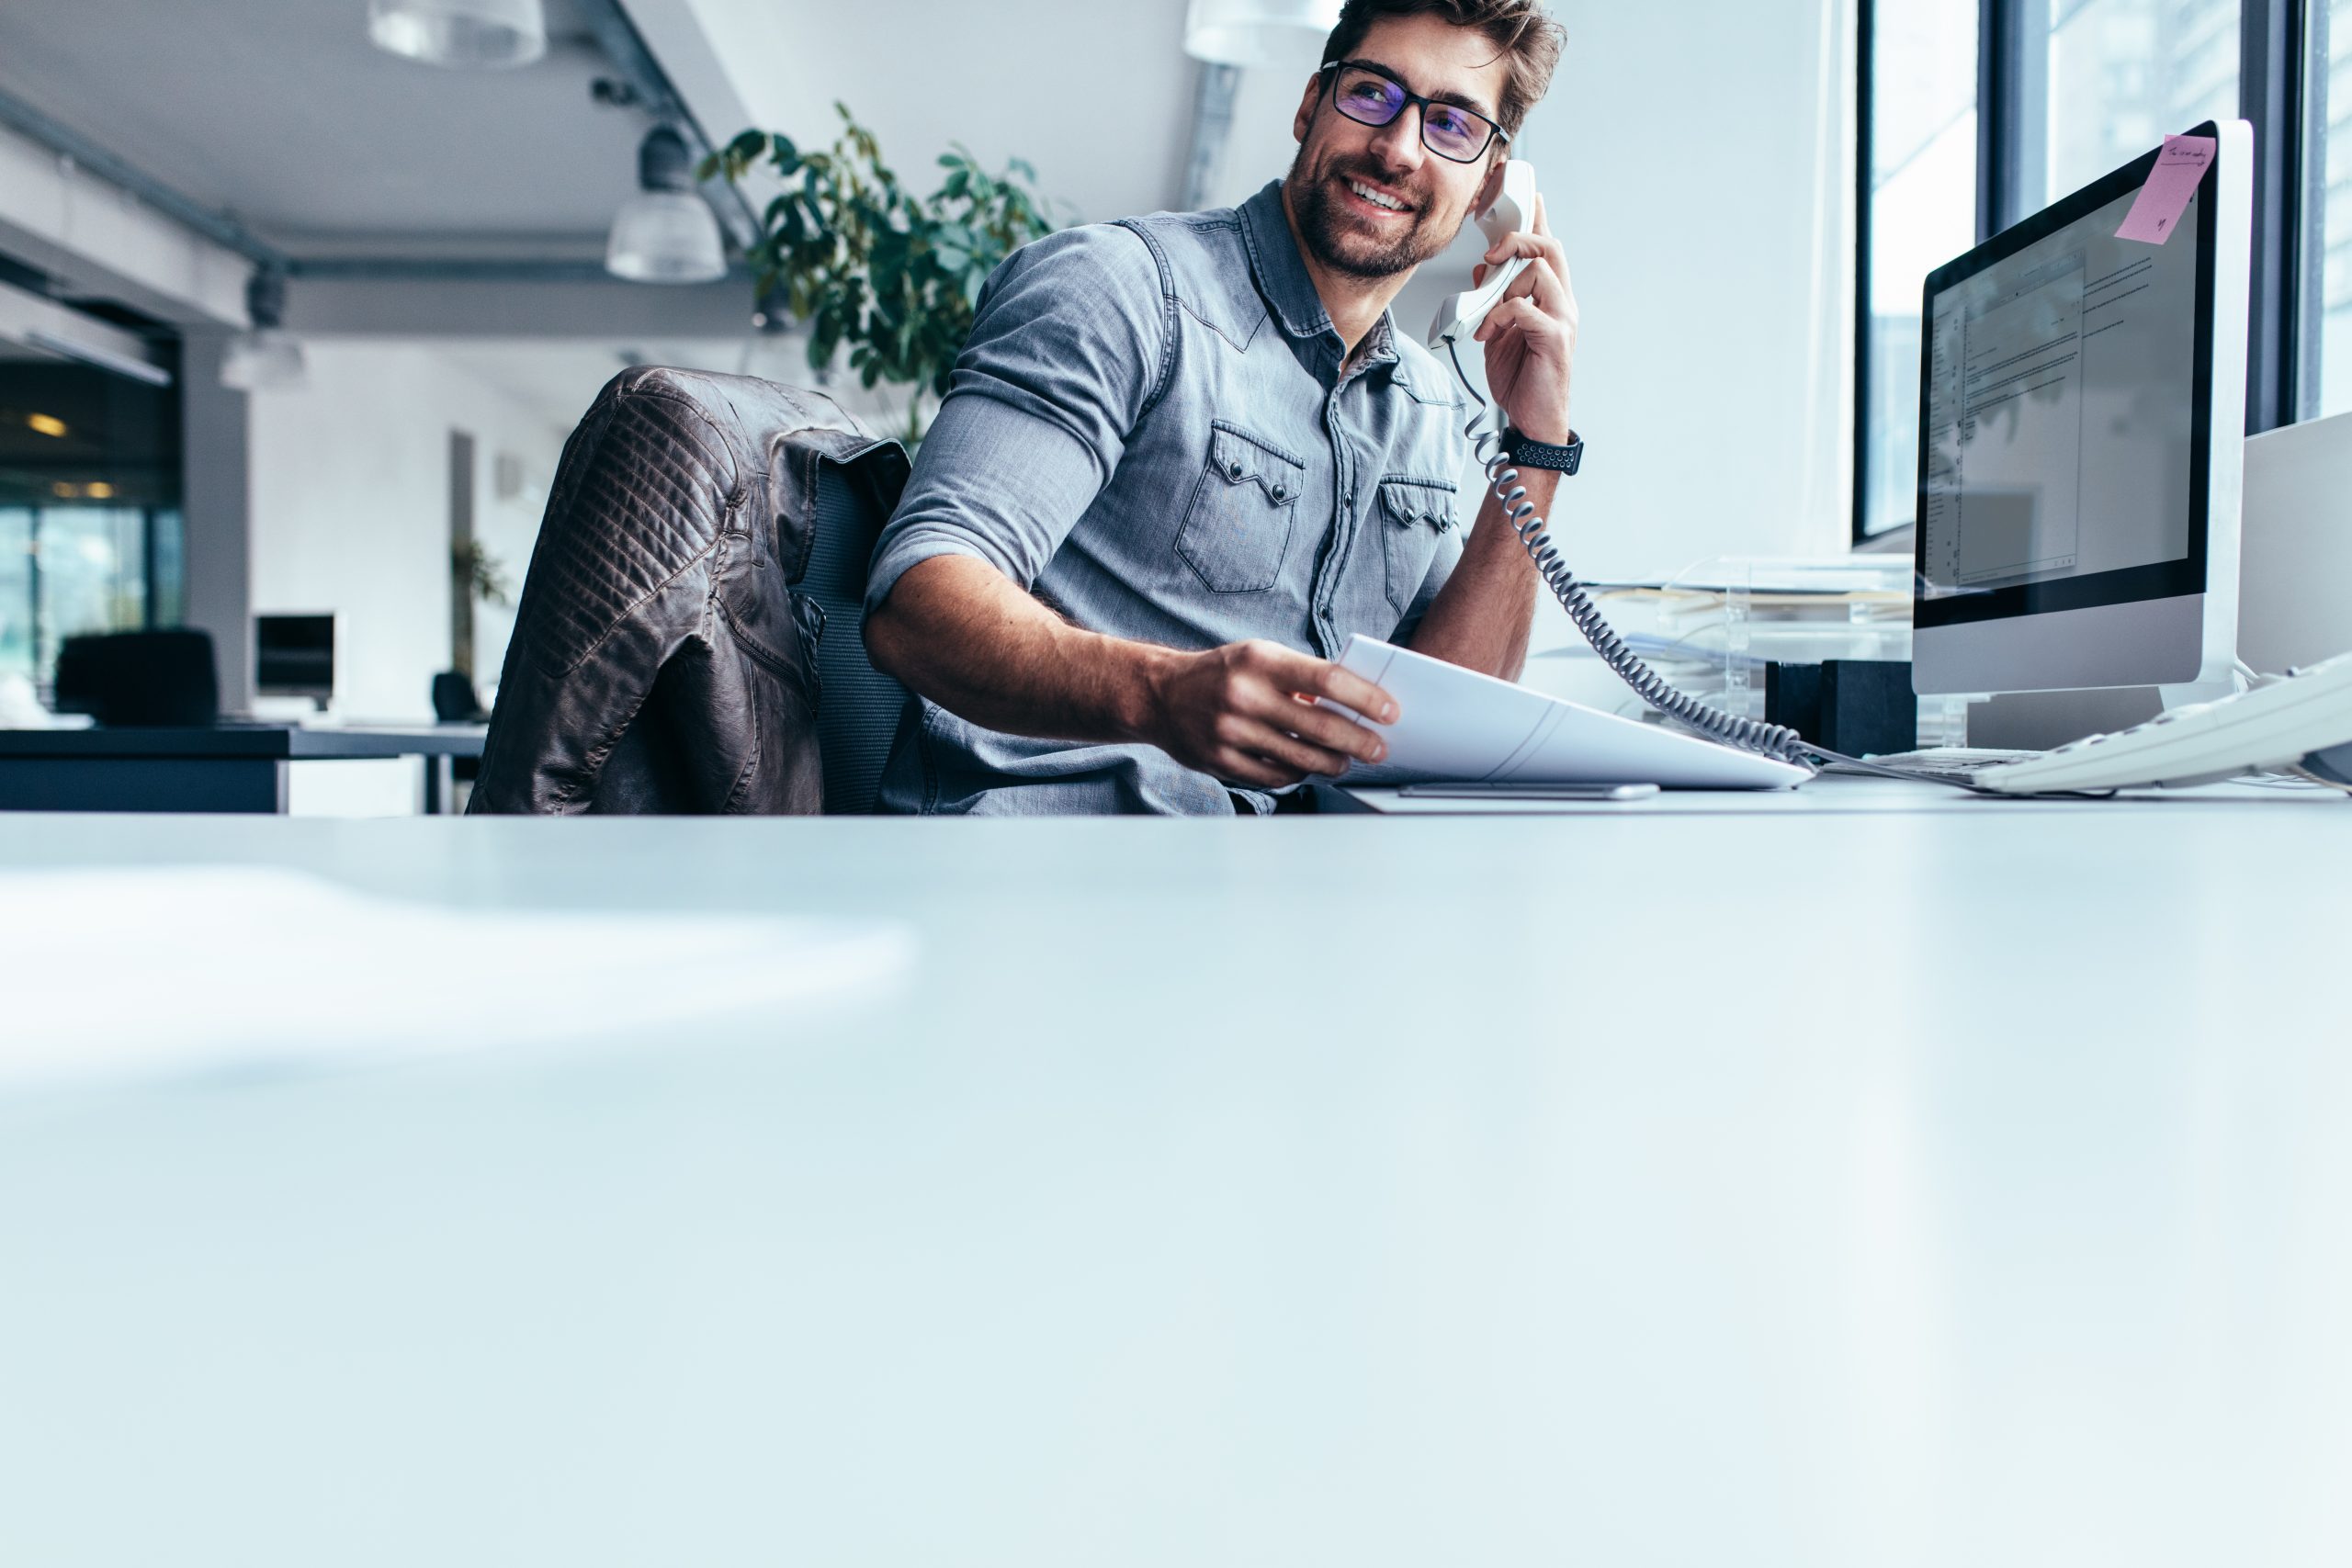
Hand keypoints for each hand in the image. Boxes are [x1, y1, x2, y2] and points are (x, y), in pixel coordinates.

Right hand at [1145, 640, 1397, 788]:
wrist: (1160, 695)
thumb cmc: (1223, 672)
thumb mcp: (1260, 657)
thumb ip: (1303, 678)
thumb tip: (1354, 702)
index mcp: (1261, 661)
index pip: (1328, 680)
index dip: (1365, 698)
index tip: (1390, 712)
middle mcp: (1245, 696)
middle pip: (1321, 728)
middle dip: (1359, 742)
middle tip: (1379, 749)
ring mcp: (1231, 732)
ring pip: (1302, 758)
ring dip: (1333, 763)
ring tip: (1345, 760)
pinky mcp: (1221, 761)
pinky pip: (1276, 776)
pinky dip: (1299, 773)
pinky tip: (1308, 767)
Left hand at [1470, 193, 1577, 443]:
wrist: (1531, 421)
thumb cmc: (1521, 379)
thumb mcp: (1498, 331)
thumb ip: (1494, 299)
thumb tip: (1482, 270)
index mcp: (1551, 298)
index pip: (1549, 247)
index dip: (1538, 218)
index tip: (1526, 194)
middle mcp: (1563, 303)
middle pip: (1549, 248)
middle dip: (1517, 240)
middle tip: (1490, 254)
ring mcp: (1563, 320)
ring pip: (1538, 273)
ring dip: (1503, 289)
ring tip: (1487, 318)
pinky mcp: (1554, 339)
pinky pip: (1525, 309)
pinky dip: (1500, 315)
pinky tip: (1488, 333)